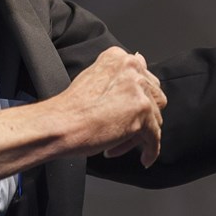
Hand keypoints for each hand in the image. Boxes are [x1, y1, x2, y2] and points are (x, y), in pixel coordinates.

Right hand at [57, 47, 166, 167]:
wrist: (61, 124)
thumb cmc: (71, 107)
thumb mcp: (93, 77)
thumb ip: (119, 73)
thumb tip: (140, 62)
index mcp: (119, 57)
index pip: (144, 79)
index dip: (137, 99)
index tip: (129, 111)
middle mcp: (132, 68)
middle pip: (154, 98)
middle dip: (141, 118)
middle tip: (122, 130)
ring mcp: (139, 89)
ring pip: (154, 118)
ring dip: (138, 135)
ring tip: (116, 144)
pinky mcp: (143, 111)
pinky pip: (155, 137)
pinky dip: (151, 150)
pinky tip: (144, 158)